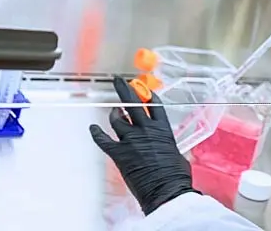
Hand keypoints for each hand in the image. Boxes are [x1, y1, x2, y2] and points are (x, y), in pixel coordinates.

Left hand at [89, 77, 198, 214]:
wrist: (166, 190)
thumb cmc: (176, 175)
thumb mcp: (177, 154)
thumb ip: (167, 146)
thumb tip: (166, 150)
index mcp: (163, 129)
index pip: (154, 105)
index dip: (147, 94)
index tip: (142, 88)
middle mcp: (146, 130)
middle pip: (133, 103)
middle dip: (125, 90)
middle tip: (119, 81)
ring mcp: (131, 140)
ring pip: (117, 120)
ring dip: (114, 114)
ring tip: (113, 111)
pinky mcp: (119, 153)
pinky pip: (104, 140)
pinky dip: (97, 133)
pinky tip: (93, 129)